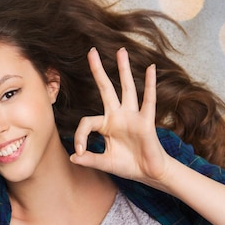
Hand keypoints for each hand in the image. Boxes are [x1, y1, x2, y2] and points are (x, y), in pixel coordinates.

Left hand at [70, 47, 169, 186]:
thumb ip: (89, 160)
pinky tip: (151, 68)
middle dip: (98, 70)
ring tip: (121, 50)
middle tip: (91, 51)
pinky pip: (149, 100)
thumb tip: (73, 157)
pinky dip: (150, 84)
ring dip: (124, 70)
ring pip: (128, 88)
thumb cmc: (128, 165)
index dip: (80, 136)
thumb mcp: (105, 163)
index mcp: (106, 124)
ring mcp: (133, 116)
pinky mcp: (146, 122)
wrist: (149, 173)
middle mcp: (118, 115)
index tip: (79, 151)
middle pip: (106, 88)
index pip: (87, 122)